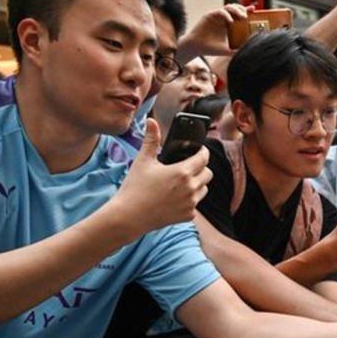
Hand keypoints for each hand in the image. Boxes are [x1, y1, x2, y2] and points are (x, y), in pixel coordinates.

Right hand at [110, 119, 212, 234]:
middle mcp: (191, 187)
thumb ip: (151, 140)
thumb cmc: (135, 188)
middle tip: (188, 166)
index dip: (202, 152)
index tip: (199, 150)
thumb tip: (151, 121)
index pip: (204, 158)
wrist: (128, 216)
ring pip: (204, 189)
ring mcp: (191, 203)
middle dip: (201, 168)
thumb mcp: (143, 161)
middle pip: (207, 174)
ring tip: (182, 182)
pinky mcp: (188, 216)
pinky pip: (195, 204)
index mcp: (183, 172)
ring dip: (197, 184)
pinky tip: (176, 198)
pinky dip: (189, 200)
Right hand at [179, 3, 249, 57]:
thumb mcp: (226, 50)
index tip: (253, 11)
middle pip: (235, 8)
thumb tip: (248, 53)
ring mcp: (216, 16)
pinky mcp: (209, 16)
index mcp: (228, 25)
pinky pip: (220, 12)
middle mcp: (223, 19)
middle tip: (247, 16)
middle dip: (242, 9)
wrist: (196, 48)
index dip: (246, 11)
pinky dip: (226, 15)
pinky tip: (231, 21)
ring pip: (228, 7)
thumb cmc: (210, 49)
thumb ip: (236, 50)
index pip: (238, 15)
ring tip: (242, 17)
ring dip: (236, 10)